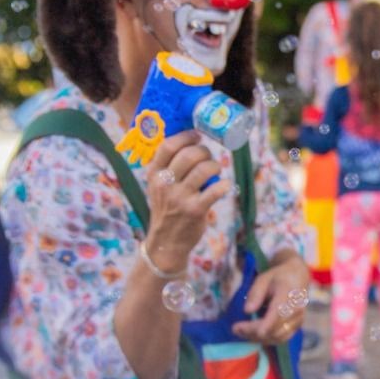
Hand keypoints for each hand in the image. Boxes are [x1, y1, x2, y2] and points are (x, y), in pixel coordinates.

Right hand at [144, 131, 228, 274]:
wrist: (166, 242)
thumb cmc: (166, 208)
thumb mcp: (158, 186)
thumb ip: (167, 166)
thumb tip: (189, 141)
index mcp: (154, 174)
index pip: (168, 146)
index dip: (186, 136)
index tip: (197, 136)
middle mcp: (165, 183)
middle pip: (189, 154)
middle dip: (204, 151)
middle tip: (208, 157)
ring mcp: (180, 197)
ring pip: (204, 169)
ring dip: (215, 166)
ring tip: (215, 171)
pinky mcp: (195, 210)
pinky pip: (216, 189)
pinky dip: (225, 185)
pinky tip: (225, 186)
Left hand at [232, 253, 311, 343]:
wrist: (298, 278)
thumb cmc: (278, 278)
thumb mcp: (263, 279)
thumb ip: (255, 294)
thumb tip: (247, 311)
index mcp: (288, 294)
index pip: (276, 313)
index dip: (260, 325)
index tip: (240, 329)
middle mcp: (296, 310)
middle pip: (274, 329)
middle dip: (252, 332)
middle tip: (234, 329)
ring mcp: (298, 320)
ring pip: (277, 337)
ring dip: (258, 338)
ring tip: (241, 332)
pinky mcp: (296, 328)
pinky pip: (281, 339)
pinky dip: (266, 339)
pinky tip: (253, 335)